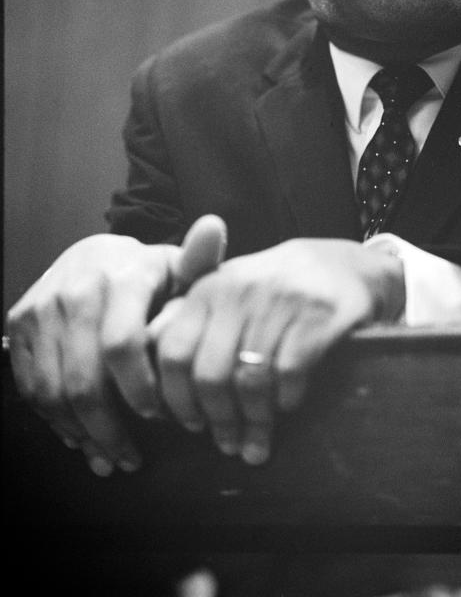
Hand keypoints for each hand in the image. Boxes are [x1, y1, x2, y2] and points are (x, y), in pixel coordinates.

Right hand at [7, 215, 227, 475]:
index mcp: (122, 277)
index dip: (138, 389)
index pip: (122, 345)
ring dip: (81, 432)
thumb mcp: (178, 268)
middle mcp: (76, 290)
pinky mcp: (20, 323)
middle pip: (84, 379)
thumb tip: (215, 227)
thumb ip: (200, 262)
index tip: (158, 416)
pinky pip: (31, 385)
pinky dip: (54, 419)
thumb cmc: (148, 274)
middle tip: (131, 457)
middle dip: (109, 428)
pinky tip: (79, 436)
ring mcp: (43, 308)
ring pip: (53, 389)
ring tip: (107, 455)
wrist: (92, 255)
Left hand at [149, 237, 404, 464]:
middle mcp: (239, 292)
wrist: (341, 263)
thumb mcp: (227, 291)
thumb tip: (150, 368)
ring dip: (252, 422)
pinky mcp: (318, 317)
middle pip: (209, 375)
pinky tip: (287, 407)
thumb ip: (189, 321)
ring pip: (250, 381)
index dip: (175, 398)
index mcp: (209, 289)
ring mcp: (280, 303)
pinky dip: (285, 401)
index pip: (173, 353)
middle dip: (216, 420)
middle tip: (225, 444)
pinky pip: (289, 375)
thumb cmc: (273, 287)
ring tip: (255, 444)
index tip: (188, 424)